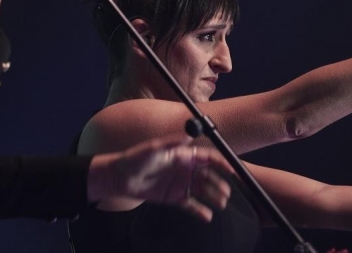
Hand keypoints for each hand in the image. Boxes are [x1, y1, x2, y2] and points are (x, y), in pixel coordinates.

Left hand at [89, 135, 233, 221]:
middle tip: (226, 193)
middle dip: (220, 183)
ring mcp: (180, 184)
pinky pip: (190, 205)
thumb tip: (189, 134)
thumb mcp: (153, 148)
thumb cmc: (135, 159)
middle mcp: (184, 169)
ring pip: (202, 191)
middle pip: (208, 176)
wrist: (119, 177)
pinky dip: (200, 211)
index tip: (232, 170)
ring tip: (221, 204)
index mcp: (182, 156)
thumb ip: (171, 142)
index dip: (221, 163)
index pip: (207, 158)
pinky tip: (208, 216)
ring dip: (213, 196)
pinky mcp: (173, 197)